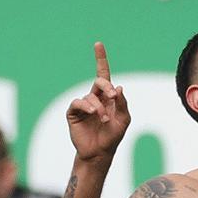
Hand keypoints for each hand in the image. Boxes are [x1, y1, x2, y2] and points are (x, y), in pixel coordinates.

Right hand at [66, 42, 131, 160]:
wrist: (99, 152)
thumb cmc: (113, 136)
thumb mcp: (123, 119)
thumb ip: (122, 104)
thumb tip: (119, 87)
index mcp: (107, 97)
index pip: (103, 74)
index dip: (101, 59)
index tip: (98, 44)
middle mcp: (95, 98)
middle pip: (99, 82)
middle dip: (106, 86)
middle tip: (112, 95)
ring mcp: (83, 105)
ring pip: (90, 96)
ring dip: (99, 107)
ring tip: (103, 119)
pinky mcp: (73, 113)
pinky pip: (78, 103)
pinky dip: (86, 106)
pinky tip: (93, 113)